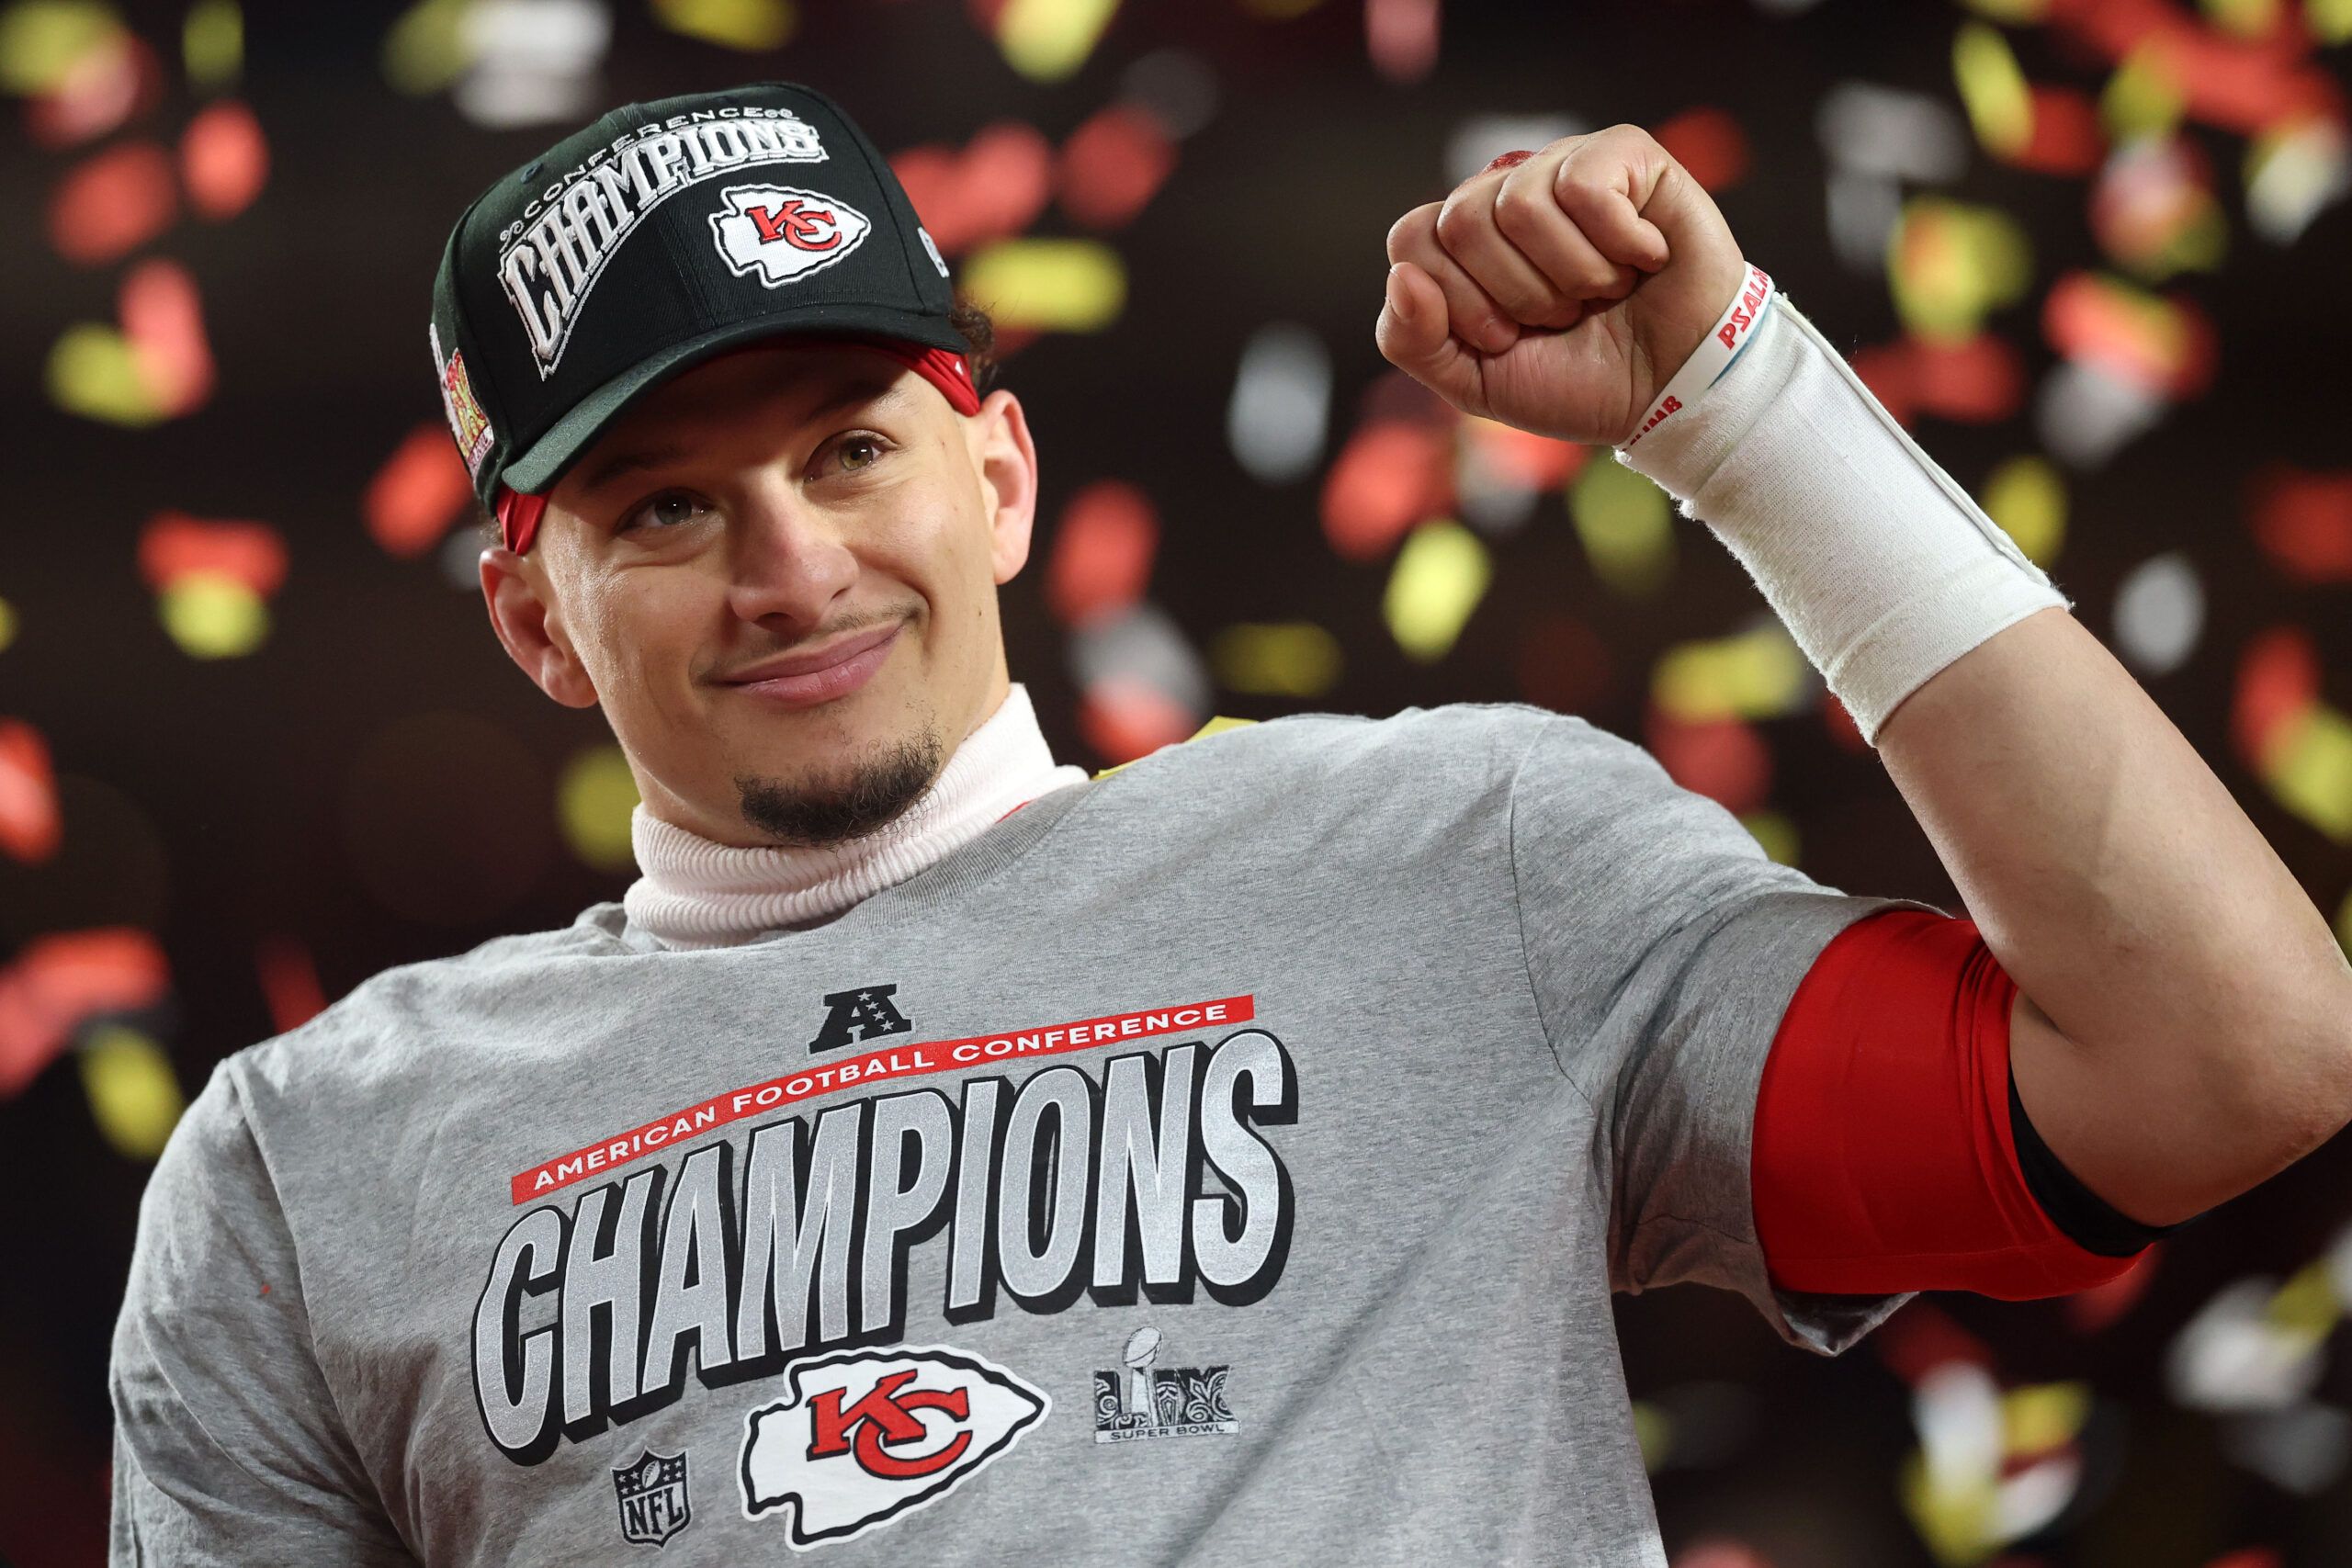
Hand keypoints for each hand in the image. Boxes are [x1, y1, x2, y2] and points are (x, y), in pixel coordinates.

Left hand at [1375, 125, 1746, 446]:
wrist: (1675, 392)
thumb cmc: (1580, 382)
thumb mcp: (1474, 383)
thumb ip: (1412, 341)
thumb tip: (1402, 276)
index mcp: (1466, 243)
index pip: (1411, 240)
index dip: (1456, 302)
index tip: (1507, 337)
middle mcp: (1509, 194)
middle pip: (1460, 220)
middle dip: (1515, 295)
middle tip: (1563, 316)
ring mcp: (1565, 168)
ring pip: (1520, 204)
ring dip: (1570, 276)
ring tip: (1606, 292)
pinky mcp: (1626, 155)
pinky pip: (1584, 184)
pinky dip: (1617, 242)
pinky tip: (1645, 259)